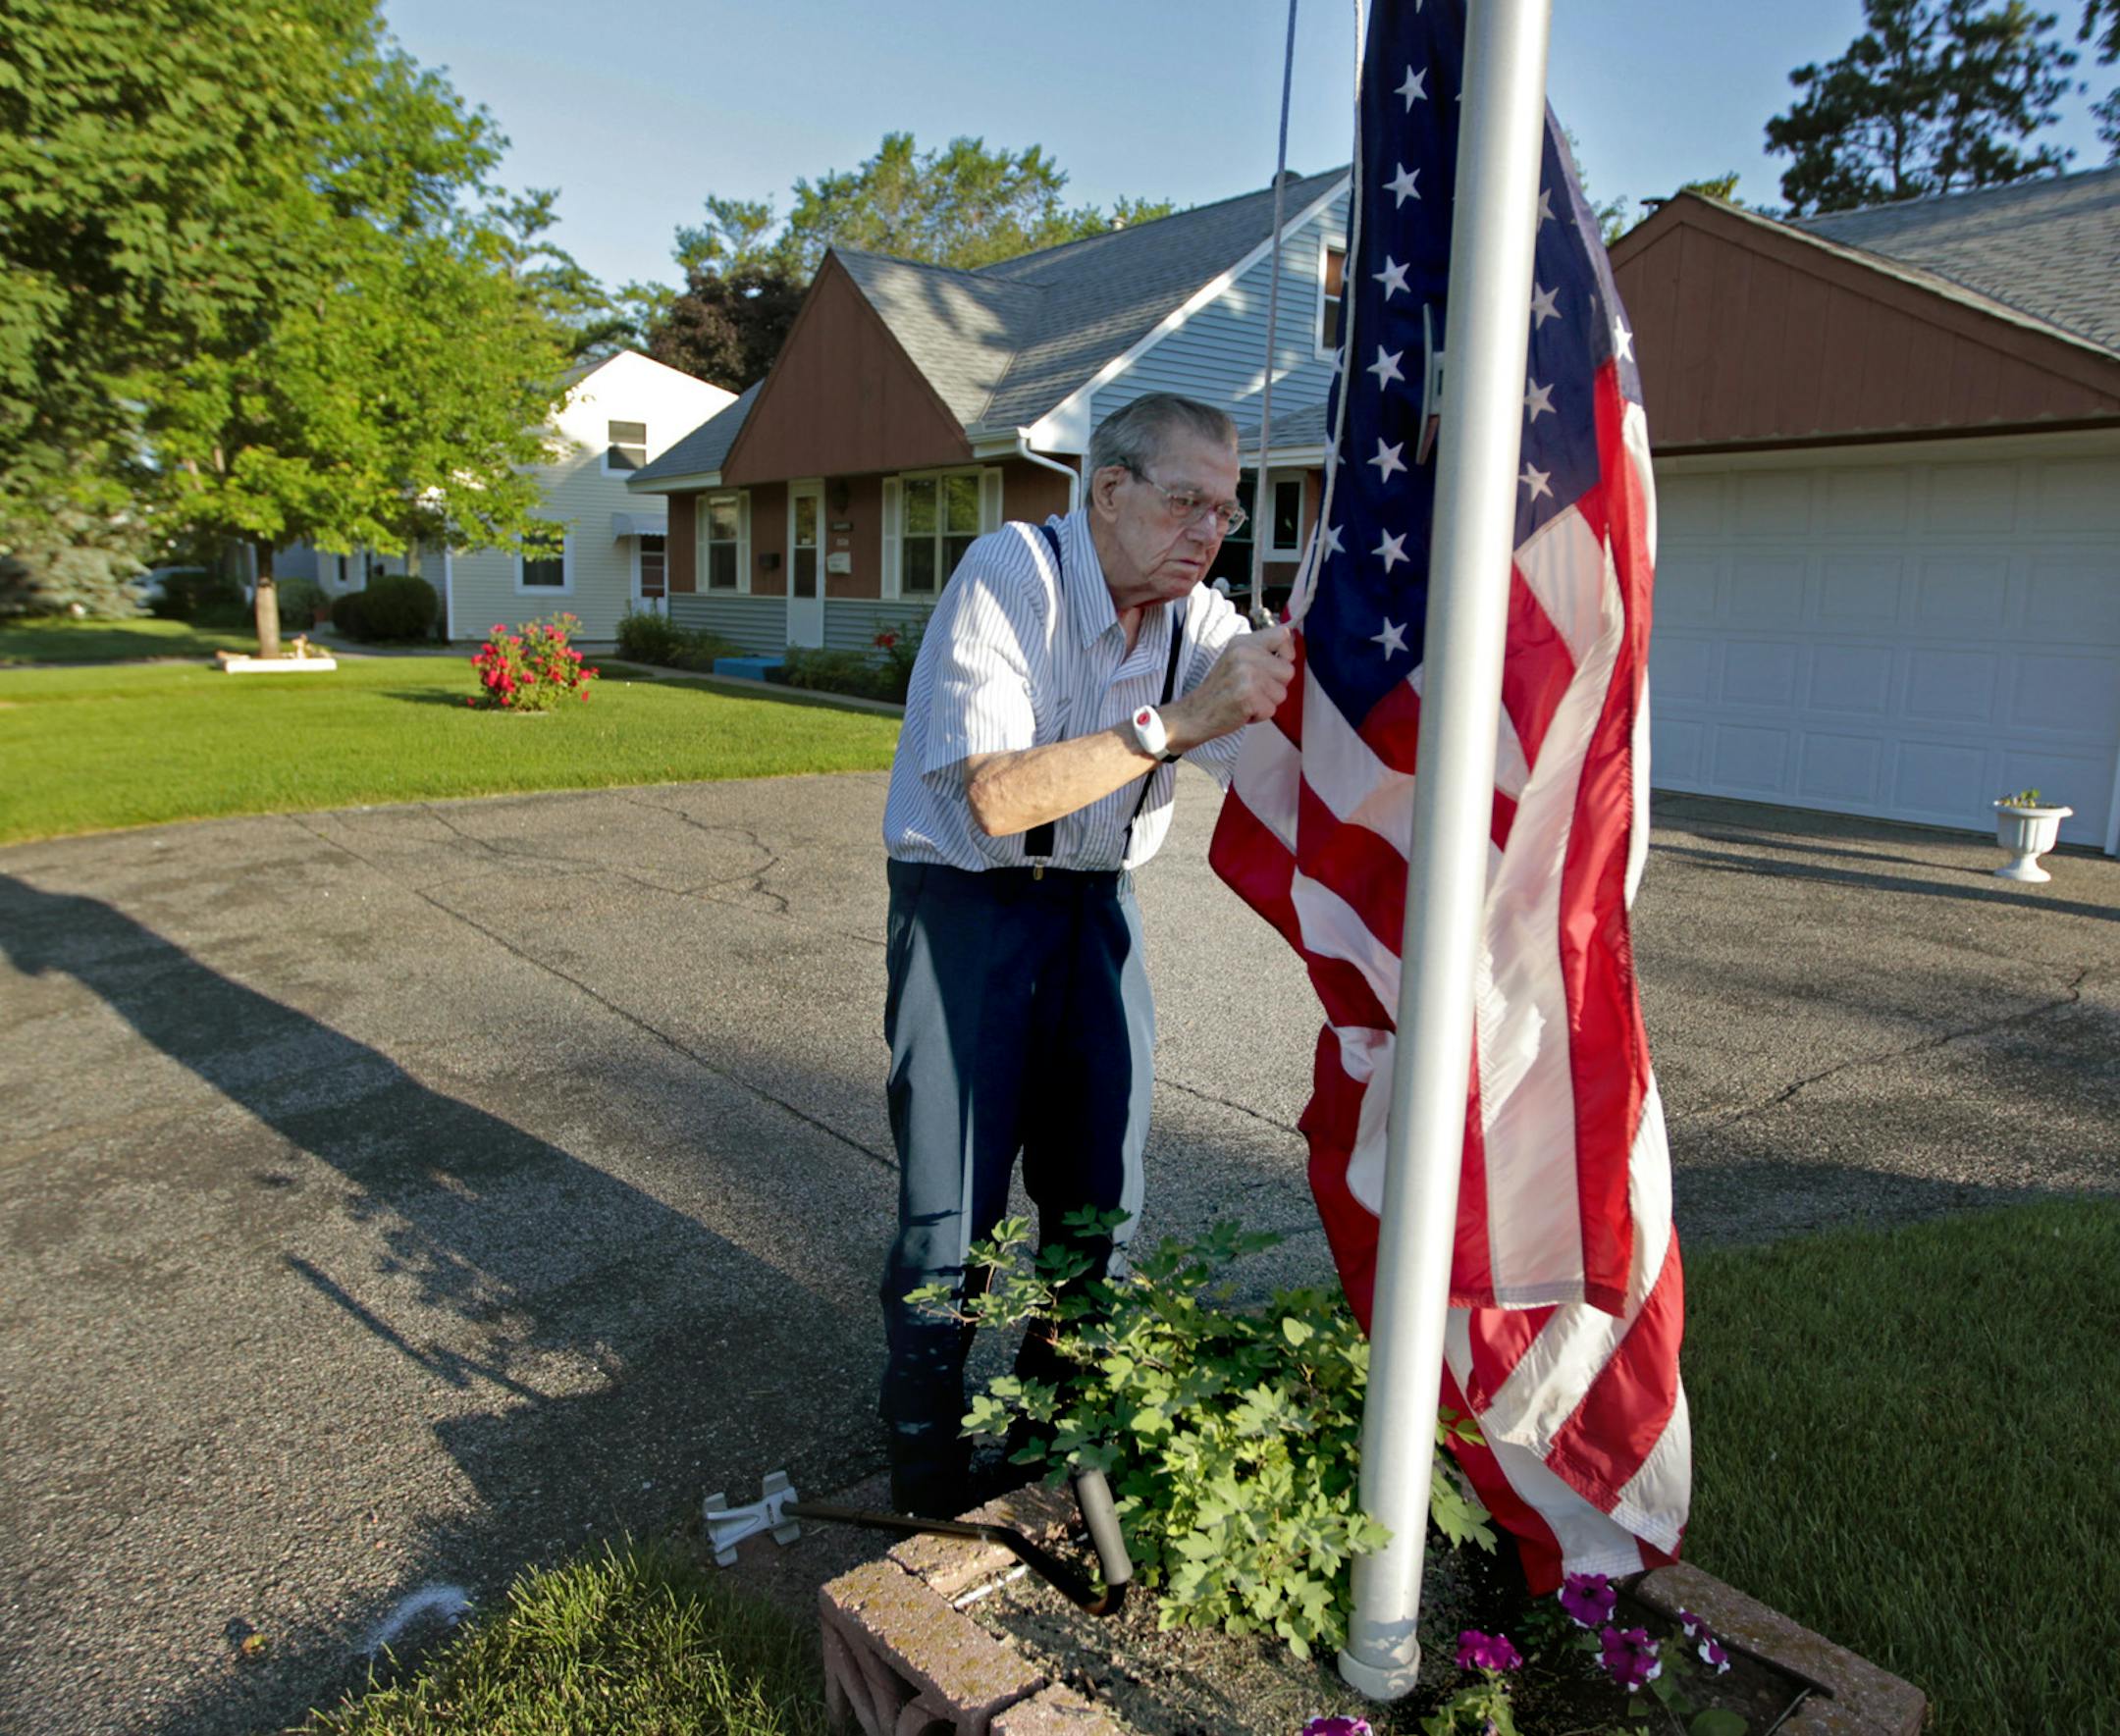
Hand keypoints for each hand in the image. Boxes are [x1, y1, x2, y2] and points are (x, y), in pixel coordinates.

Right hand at [1166, 625, 1294, 749]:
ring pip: (1282, 693)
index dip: (1287, 653)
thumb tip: (1290, 645)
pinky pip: (1271, 709)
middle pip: (1288, 670)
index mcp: (1242, 642)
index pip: (1283, 634)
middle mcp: (1244, 654)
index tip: (1276, 664)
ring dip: (1267, 702)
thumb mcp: (1236, 659)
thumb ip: (1260, 652)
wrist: (1195, 713)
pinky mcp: (1248, 696)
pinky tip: (1243, 710)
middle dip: (1276, 686)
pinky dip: (1259, 715)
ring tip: (1247, 699)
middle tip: (1253, 689)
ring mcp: (1246, 674)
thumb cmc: (1219, 691)